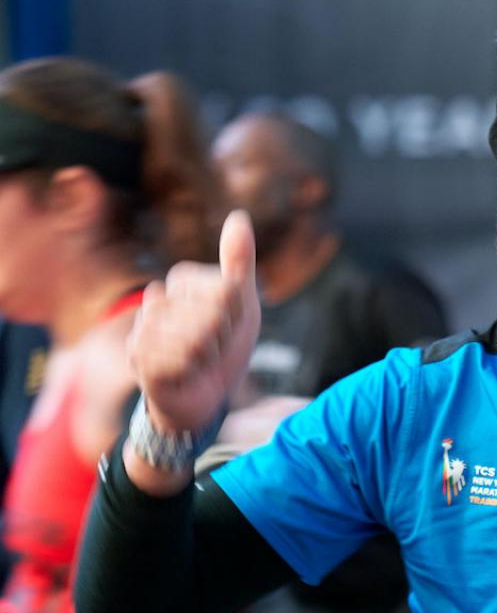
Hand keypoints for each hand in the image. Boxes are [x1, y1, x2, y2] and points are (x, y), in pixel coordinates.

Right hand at [127, 210, 260, 436]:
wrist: (205, 397)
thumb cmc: (224, 348)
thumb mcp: (242, 304)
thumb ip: (239, 263)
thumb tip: (239, 216)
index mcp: (180, 280)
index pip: (225, 288)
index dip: (237, 312)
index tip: (229, 324)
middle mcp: (156, 300)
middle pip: (212, 313)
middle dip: (225, 337)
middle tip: (214, 347)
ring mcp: (144, 329)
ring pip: (195, 337)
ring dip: (209, 356)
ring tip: (201, 360)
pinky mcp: (138, 358)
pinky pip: (178, 360)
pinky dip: (193, 372)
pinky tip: (187, 374)